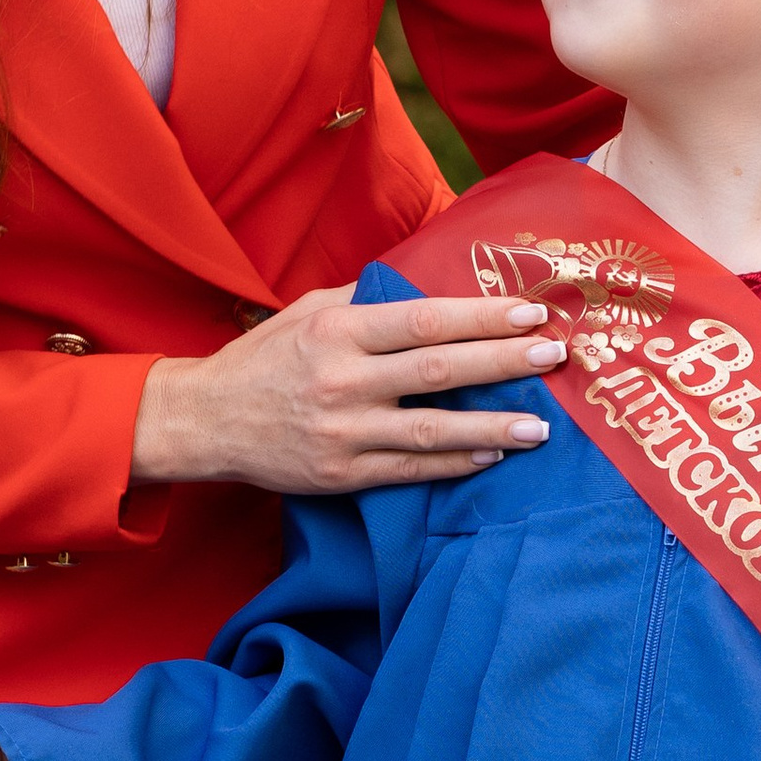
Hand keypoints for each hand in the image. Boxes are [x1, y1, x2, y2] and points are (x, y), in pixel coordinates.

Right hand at [129, 287, 567, 492]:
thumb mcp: (307, 311)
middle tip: (553, 355)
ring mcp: (344, 431)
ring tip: (542, 426)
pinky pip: (411, 468)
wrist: (207, 421)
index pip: (426, 319)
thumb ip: (366, 299)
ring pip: (432, 428)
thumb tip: (429, 286)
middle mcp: (344, 379)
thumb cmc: (265, 359)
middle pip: (440, 369)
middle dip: (503, 362)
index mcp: (339, 330)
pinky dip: (456, 462)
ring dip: (493, 426)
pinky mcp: (342, 474)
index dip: (482, 317)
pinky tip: (494, 455)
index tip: (528, 312)